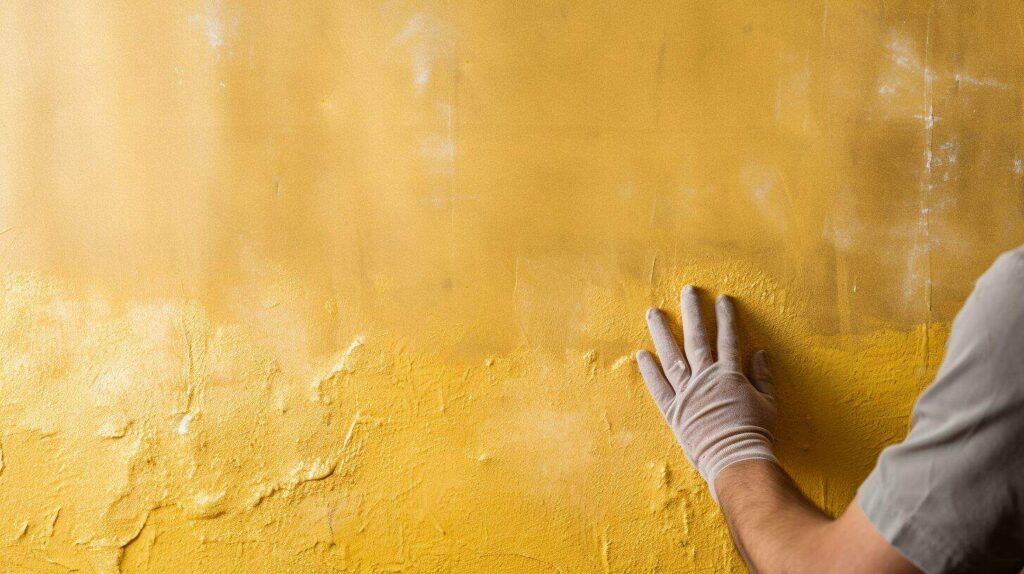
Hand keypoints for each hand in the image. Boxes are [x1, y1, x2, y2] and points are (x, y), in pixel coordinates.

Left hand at [637, 285, 777, 500]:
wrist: (736, 460)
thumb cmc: (755, 434)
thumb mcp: (767, 402)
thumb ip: (761, 376)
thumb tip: (760, 352)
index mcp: (729, 375)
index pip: (727, 338)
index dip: (725, 317)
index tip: (722, 299)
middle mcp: (705, 378)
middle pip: (696, 338)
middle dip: (693, 312)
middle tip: (687, 291)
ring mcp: (686, 393)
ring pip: (672, 355)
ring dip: (662, 332)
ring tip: (653, 312)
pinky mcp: (673, 410)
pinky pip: (658, 386)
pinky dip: (649, 370)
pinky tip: (642, 353)